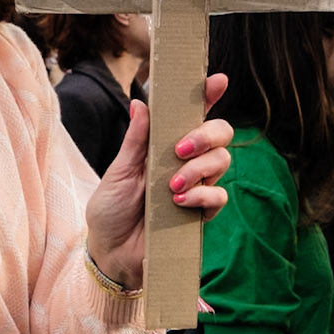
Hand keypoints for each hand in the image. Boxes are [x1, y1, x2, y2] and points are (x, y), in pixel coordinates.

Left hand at [84, 72, 232, 290]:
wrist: (111, 252)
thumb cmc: (111, 209)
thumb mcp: (118, 172)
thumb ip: (135, 140)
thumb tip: (140, 102)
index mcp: (163, 145)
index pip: (191, 115)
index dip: (207, 95)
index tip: (218, 81)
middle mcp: (186, 161)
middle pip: (219, 133)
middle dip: (207, 134)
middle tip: (181, 149)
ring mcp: (197, 186)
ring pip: (222, 161)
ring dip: (199, 168)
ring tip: (172, 186)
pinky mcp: (201, 212)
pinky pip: (219, 196)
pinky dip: (202, 195)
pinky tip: (180, 202)